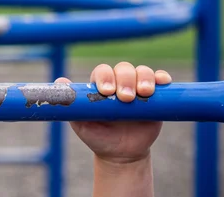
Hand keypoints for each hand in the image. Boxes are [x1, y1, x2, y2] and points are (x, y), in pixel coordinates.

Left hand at [57, 62, 171, 164]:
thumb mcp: (81, 123)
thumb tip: (60, 82)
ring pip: (143, 72)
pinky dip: (162, 78)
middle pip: (124, 69)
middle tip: (125, 97)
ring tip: (143, 93)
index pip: (103, 71)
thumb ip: (71, 104)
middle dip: (125, 79)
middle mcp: (120, 82)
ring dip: (144, 78)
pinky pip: (160, 81)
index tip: (106, 91)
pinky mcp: (156, 97)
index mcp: (101, 85)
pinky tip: (163, 83)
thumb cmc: (97, 136)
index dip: (105, 77)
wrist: (121, 154)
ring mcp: (138, 88)